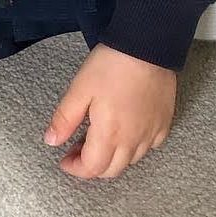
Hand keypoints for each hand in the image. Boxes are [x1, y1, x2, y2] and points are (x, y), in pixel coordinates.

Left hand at [44, 43, 176, 180]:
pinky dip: (134, 147)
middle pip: (112, 170)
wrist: (148, 46)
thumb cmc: (111, 65)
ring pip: (131, 161)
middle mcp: (133, 141)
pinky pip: (149, 147)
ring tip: (99, 139)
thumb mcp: (80, 89)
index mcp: (109, 135)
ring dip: (112, 158)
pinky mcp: (164, 123)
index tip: (64, 159)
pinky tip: (126, 131)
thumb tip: (51, 141)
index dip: (75, 168)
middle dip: (91, 166)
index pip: (92, 168)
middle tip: (77, 149)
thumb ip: (65, 119)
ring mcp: (151, 133)